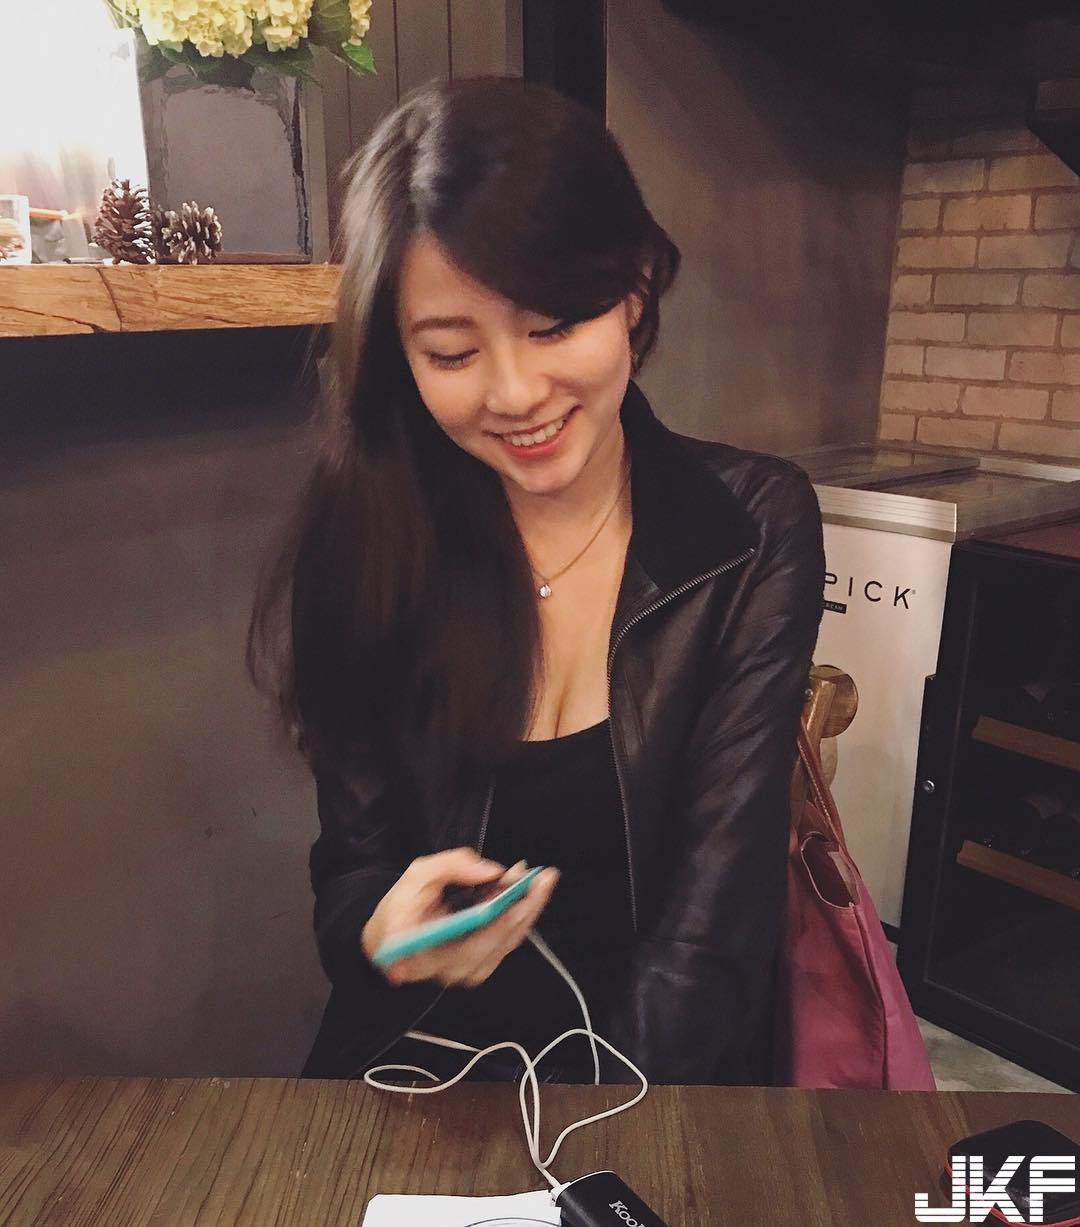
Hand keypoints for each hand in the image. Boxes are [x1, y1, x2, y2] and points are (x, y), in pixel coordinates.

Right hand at [361, 848, 559, 987]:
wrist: (391, 938)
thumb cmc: (401, 907)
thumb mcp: (417, 875)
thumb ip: (451, 867)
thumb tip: (493, 871)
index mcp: (422, 954)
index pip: (467, 945)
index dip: (497, 924)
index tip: (519, 899)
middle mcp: (448, 971)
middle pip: (496, 943)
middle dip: (525, 908)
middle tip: (545, 878)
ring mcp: (466, 973)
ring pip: (507, 943)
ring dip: (528, 909)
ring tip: (541, 879)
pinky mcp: (478, 968)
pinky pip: (506, 943)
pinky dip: (521, 916)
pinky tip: (529, 891)